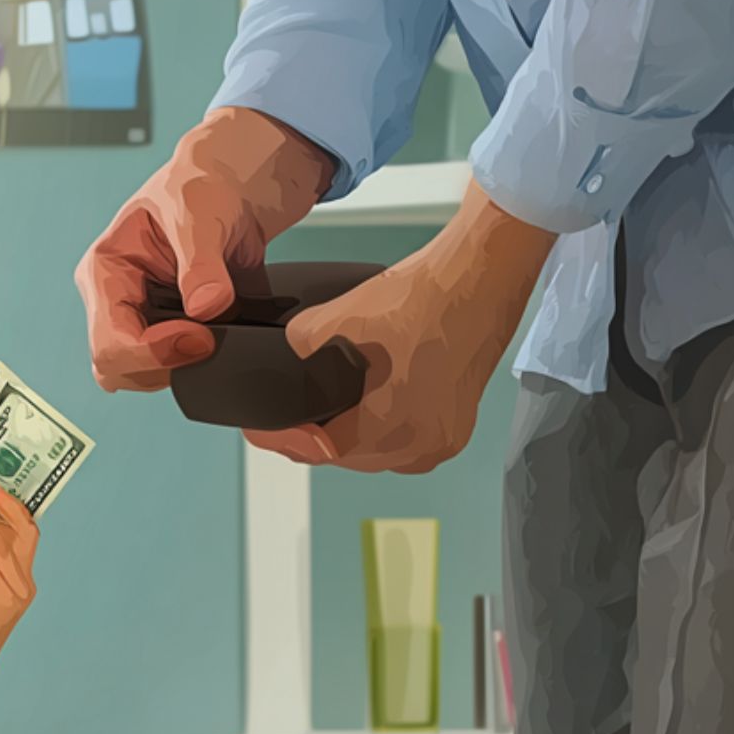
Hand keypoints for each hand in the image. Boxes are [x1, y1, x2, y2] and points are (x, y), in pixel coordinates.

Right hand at [76, 107, 334, 392]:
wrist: (235, 191)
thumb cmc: (201, 186)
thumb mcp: (198, 212)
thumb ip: (201, 262)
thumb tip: (206, 307)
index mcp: (105, 272)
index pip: (109, 342)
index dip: (154, 352)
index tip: (201, 337)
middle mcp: (116, 303)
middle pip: (118, 370)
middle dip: (164, 365)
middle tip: (209, 338)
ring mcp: (142, 323)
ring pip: (143, 378)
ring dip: (181, 366)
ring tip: (215, 329)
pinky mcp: (169, 335)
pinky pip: (175, 370)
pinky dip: (200, 363)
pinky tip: (219, 333)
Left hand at [247, 180, 556, 472]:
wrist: (477, 278)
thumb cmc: (417, 298)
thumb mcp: (335, 318)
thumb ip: (296, 348)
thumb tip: (281, 361)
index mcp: (386, 431)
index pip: (314, 450)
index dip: (278, 438)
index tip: (255, 429)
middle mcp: (416, 450)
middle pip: (344, 456)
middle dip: (311, 437)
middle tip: (282, 418)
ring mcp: (440, 443)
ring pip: (374, 453)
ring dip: (346, 435)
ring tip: (320, 411)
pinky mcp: (456, 428)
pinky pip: (403, 442)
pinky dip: (380, 429)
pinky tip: (366, 407)